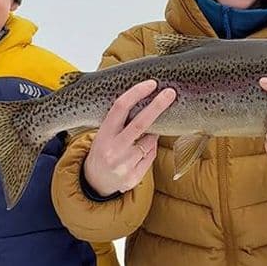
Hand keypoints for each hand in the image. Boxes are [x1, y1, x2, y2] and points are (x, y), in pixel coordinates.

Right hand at [83, 80, 175, 196]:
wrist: (95, 182)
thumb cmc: (105, 149)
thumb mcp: (105, 133)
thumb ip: (122, 120)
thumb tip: (148, 100)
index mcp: (104, 134)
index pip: (120, 108)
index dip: (136, 93)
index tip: (151, 83)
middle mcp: (113, 149)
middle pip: (140, 124)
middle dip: (157, 106)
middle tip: (171, 92)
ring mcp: (124, 165)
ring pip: (150, 141)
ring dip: (152, 135)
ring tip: (139, 140)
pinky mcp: (134, 177)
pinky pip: (151, 155)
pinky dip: (150, 150)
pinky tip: (138, 154)